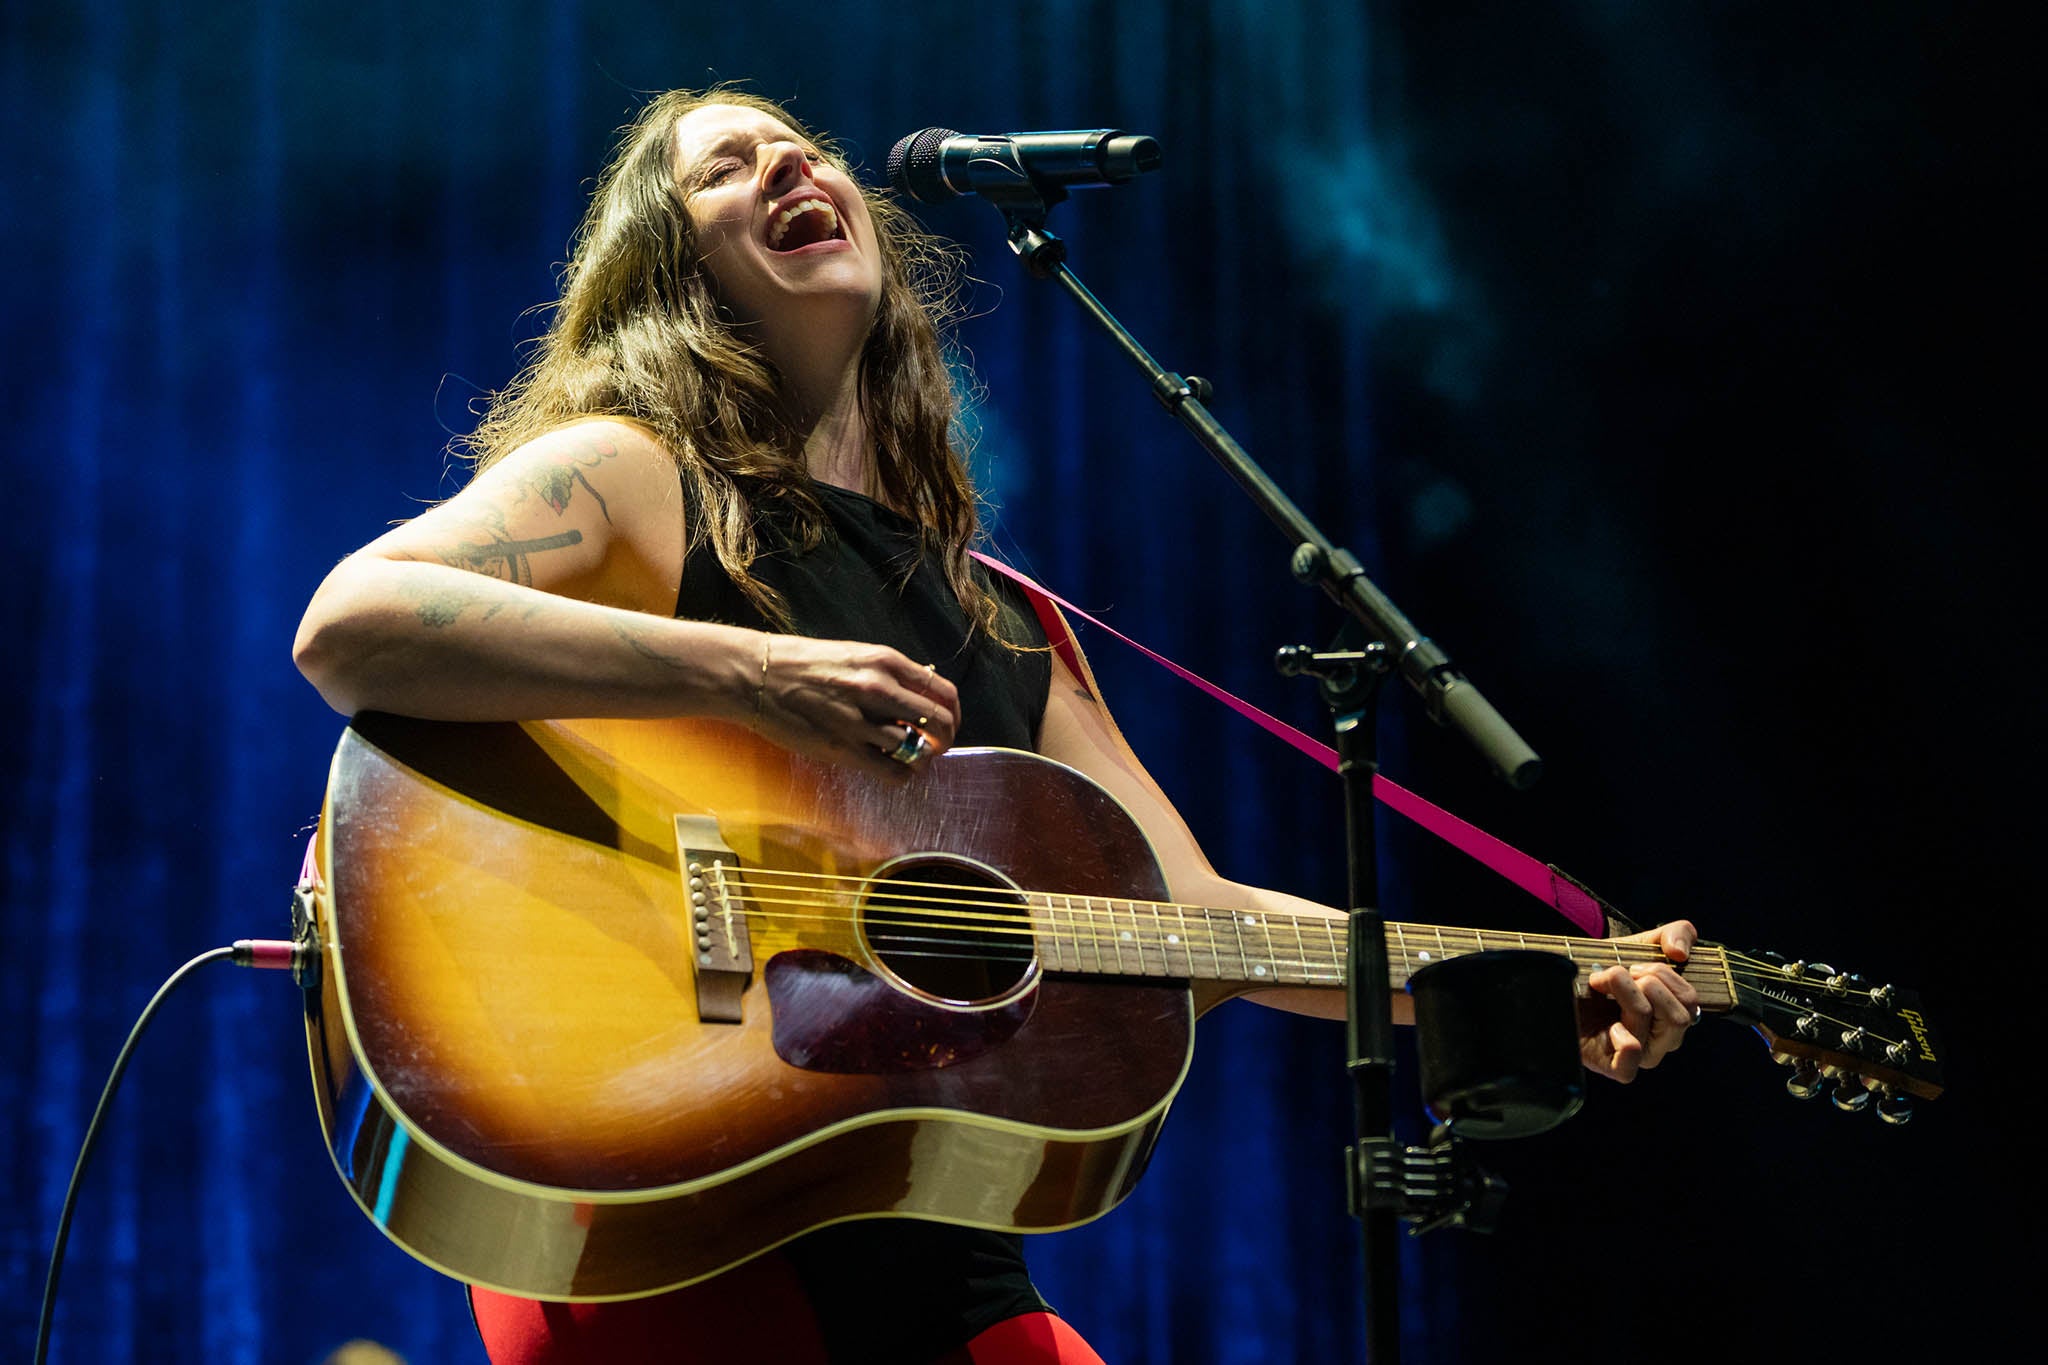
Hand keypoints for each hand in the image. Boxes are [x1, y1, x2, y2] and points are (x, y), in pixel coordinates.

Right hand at [747, 633, 959, 778]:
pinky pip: (891, 772)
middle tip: (936, 746)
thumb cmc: (802, 663)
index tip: (948, 724)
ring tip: (909, 758)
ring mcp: (861, 721)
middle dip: (945, 740)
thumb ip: (889, 674)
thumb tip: (919, 696)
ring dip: (920, 759)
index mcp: (886, 661)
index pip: (943, 692)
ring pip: (917, 752)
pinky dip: (901, 775)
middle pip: (939, 724)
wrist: (756, 675)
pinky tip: (892, 769)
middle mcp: (880, 689)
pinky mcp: (842, 749)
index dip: (953, 714)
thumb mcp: (855, 654)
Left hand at [1580, 920, 1699, 1082]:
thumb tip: (1680, 954)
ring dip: (1621, 990)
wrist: (1563, 982)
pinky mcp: (1612, 1066)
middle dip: (1647, 981)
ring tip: (1599, 983)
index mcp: (1674, 1016)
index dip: (1663, 974)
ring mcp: (1638, 1055)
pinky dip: (1625, 1042)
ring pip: (1646, 1019)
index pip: (1690, 1001)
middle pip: (1679, 1016)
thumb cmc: (1607, 968)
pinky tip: (1611, 1026)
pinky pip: (1629, 1067)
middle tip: (1619, 973)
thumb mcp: (1644, 944)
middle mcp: (1661, 1040)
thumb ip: (1676, 934)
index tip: (1635, 965)